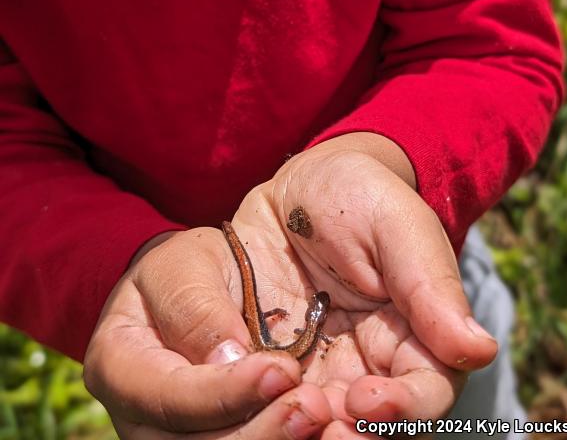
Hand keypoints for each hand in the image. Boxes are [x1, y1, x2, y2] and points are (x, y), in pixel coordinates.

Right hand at [83, 227, 331, 438]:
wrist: (202, 284)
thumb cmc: (185, 268)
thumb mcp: (182, 263)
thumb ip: (194, 306)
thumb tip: (225, 359)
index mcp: (120, 365)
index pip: (163, 397)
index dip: (220, 394)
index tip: (279, 370)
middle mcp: (143, 418)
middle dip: (258, 433)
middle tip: (311, 405)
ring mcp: (181, 435)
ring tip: (320, 413)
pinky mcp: (225, 434)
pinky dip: (289, 439)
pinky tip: (327, 425)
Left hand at [231, 137, 497, 437]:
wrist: (302, 187)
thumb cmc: (362, 197)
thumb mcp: (397, 226)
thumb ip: (431, 285)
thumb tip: (479, 349)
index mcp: (415, 340)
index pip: (425, 397)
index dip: (404, 411)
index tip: (365, 402)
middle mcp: (368, 370)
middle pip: (365, 428)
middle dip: (339, 434)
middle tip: (307, 415)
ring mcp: (316, 372)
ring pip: (311, 422)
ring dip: (290, 425)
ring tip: (269, 408)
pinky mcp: (268, 366)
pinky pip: (262, 396)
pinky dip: (250, 400)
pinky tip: (235, 385)